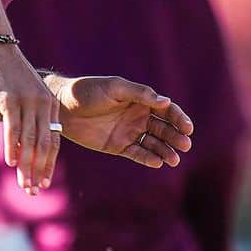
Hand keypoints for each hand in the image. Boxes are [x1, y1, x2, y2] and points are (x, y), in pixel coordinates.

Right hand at [0, 43, 60, 193]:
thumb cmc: (7, 73)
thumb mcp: (24, 95)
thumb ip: (27, 116)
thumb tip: (22, 143)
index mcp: (50, 105)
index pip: (53, 140)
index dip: (48, 164)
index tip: (43, 184)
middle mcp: (43, 104)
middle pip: (44, 144)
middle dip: (38, 171)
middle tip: (33, 192)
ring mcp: (27, 100)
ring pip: (29, 140)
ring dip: (26, 165)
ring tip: (23, 185)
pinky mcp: (10, 98)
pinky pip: (13, 127)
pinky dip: (12, 146)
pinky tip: (10, 162)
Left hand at [50, 75, 192, 167]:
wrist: (63, 108)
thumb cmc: (88, 92)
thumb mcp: (115, 88)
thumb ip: (140, 94)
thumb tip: (166, 101)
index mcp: (141, 100)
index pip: (167, 110)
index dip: (179, 119)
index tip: (188, 128)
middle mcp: (138, 117)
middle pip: (164, 129)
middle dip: (176, 137)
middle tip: (185, 145)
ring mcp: (129, 132)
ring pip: (153, 144)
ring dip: (166, 151)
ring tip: (175, 159)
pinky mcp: (118, 146)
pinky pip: (137, 153)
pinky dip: (148, 158)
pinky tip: (157, 162)